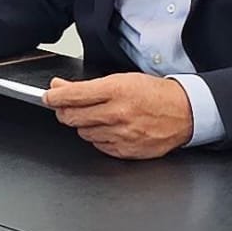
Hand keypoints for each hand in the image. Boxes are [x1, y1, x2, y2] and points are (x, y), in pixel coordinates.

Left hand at [43, 73, 193, 159]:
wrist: (183, 113)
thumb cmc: (153, 94)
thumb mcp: (121, 80)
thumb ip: (87, 86)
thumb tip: (59, 87)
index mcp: (116, 90)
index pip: (73, 96)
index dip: (54, 97)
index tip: (48, 97)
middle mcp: (117, 113)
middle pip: (72, 117)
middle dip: (64, 111)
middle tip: (65, 107)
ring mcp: (121, 134)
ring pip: (83, 132)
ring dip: (82, 125)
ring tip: (96, 116)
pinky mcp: (126, 150)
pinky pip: (98, 146)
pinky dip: (97, 137)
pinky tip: (107, 129)